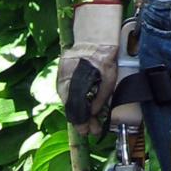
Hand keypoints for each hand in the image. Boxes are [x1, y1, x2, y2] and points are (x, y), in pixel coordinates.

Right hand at [57, 2, 122, 135]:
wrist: (93, 38)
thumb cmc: (103, 57)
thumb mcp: (108, 78)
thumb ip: (101, 97)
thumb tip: (94, 113)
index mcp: (75, 86)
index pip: (76, 112)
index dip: (83, 124)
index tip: (90, 131)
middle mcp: (64, 85)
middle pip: (72, 109)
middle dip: (82, 121)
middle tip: (92, 130)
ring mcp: (61, 81)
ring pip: (69, 103)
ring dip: (79, 114)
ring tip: (89, 123)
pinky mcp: (62, 77)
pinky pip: (68, 94)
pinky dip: (76, 103)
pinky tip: (84, 109)